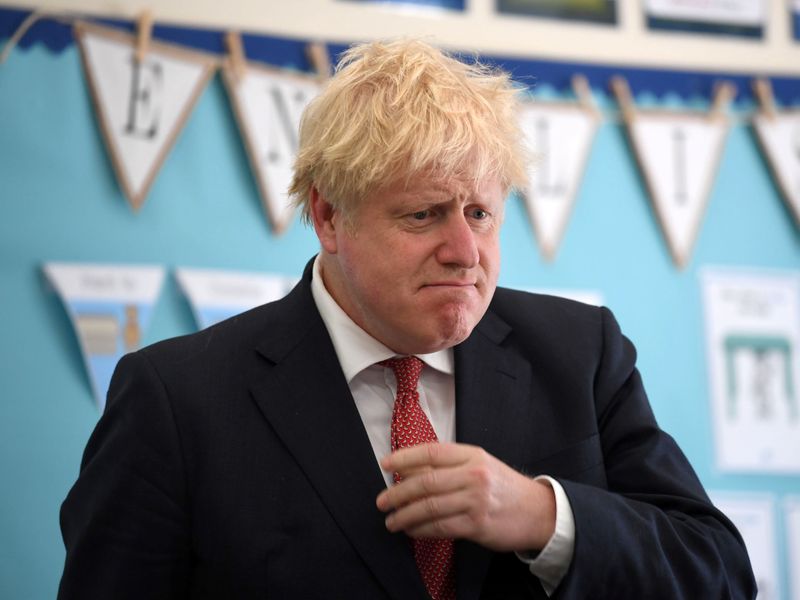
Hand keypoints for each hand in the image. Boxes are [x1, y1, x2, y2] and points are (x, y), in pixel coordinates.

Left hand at [376, 442, 555, 551]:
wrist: (538, 511)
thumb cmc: (504, 487)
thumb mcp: (480, 466)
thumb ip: (449, 466)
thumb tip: (409, 470)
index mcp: (472, 455)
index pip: (431, 452)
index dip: (404, 457)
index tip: (385, 464)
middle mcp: (474, 475)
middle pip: (426, 482)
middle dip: (398, 493)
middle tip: (381, 501)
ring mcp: (476, 500)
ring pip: (430, 507)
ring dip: (405, 515)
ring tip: (391, 520)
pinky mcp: (477, 524)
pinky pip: (440, 527)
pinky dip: (421, 530)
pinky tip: (411, 530)